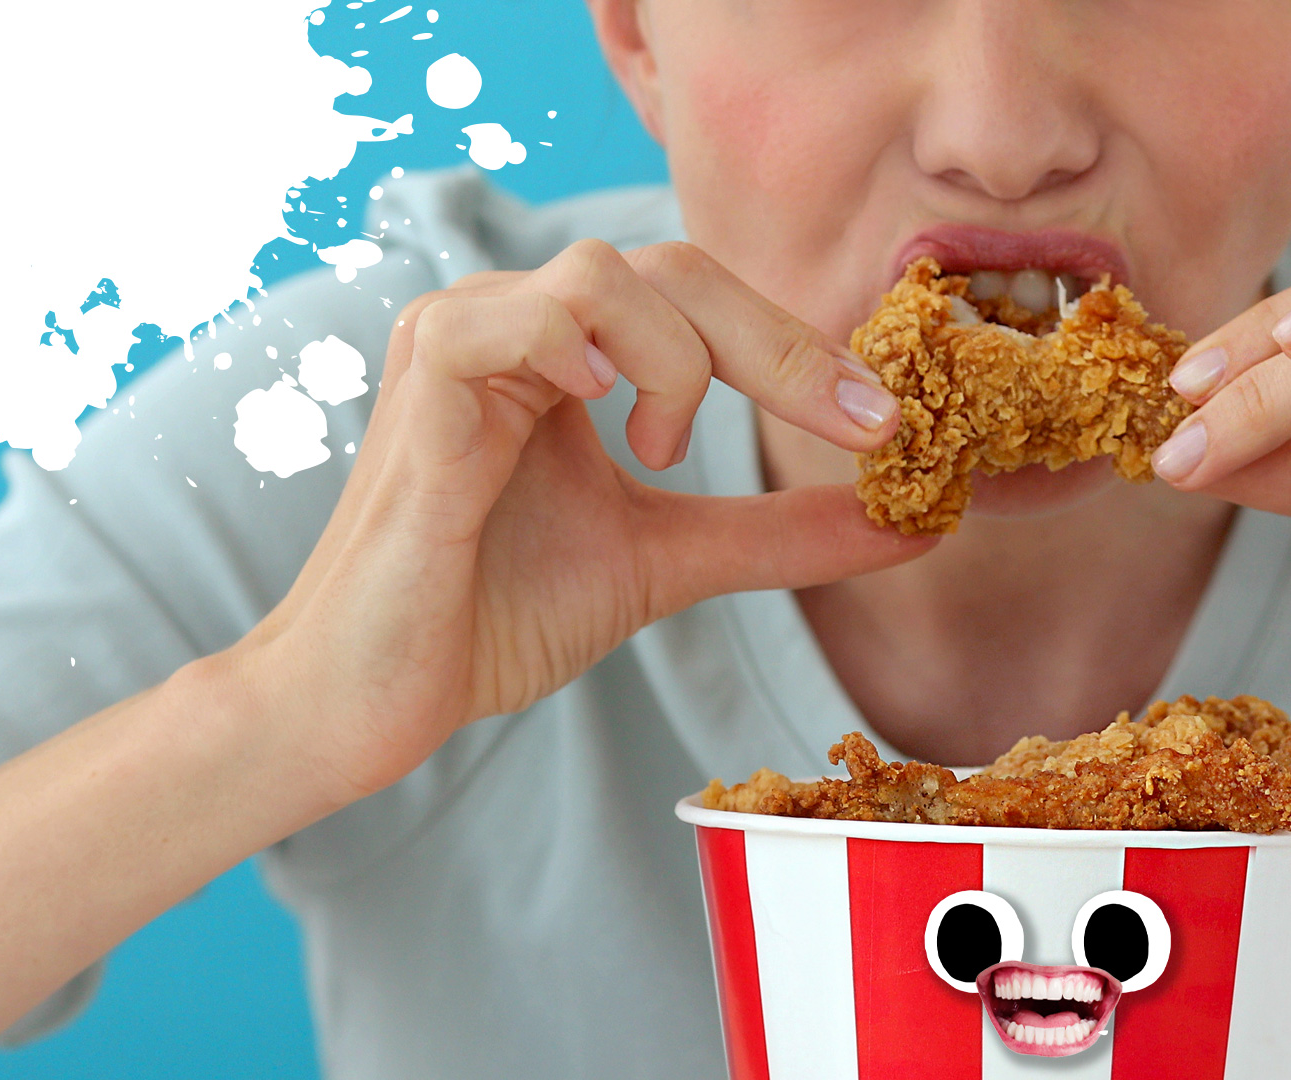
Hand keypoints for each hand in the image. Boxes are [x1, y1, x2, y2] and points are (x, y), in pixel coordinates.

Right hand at [235, 240, 931, 798]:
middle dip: (780, 343)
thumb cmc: (497, 615)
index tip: (886, 421)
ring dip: (677, 358)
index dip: (800, 345)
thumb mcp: (669, 560)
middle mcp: (514, 325)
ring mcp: (459, 342)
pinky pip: (508, 319)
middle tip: (854, 420)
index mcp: (570, 352)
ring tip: (663, 449)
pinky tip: (607, 422)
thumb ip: (777, 532)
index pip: (701, 298)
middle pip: (672, 266)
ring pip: (602, 274)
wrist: (378, 698)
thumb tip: (912, 524)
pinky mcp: (419, 386)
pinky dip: (581, 355)